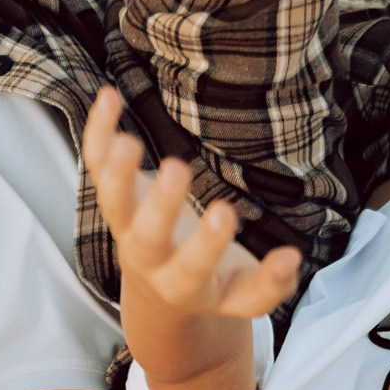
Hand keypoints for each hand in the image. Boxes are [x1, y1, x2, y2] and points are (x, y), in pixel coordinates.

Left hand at [85, 86, 299, 322]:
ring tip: (126, 142)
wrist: (156, 290)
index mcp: (182, 285)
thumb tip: (293, 258)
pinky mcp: (113, 196)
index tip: (226, 213)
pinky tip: (110, 96)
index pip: (194, 269)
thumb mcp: (240, 293)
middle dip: (160, 205)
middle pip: (146, 237)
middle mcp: (148, 258)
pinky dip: (99, 131)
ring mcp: (126, 226)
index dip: (208, 245)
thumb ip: (268, 285)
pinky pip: (96, 163)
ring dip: (117, 172)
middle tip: (176, 170)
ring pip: (113, 203)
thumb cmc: (211, 281)